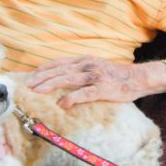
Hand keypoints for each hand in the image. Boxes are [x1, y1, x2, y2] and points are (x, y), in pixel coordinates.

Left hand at [27, 56, 144, 108]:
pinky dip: (72, 98)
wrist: (138, 78)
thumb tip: (62, 79)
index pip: (58, 63)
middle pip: (59, 70)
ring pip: (68, 79)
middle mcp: (87, 65)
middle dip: (41, 78)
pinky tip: (62, 104)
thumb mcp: (95, 67)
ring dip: (50, 85)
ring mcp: (95, 76)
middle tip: (27, 86)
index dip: (42, 70)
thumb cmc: (115, 76)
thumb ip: (80, 71)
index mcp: (84, 60)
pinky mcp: (103, 88)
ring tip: (37, 92)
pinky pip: (85, 93)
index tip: (30, 77)